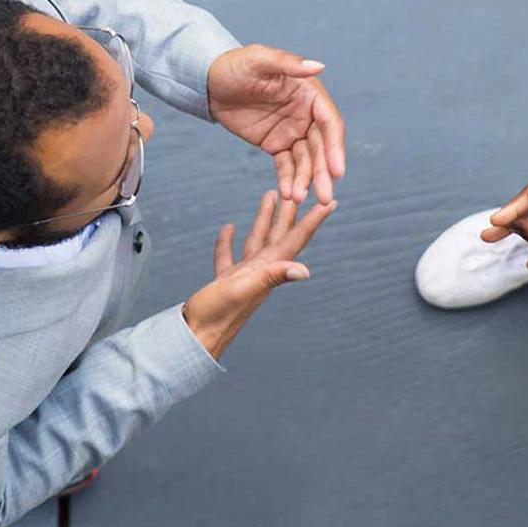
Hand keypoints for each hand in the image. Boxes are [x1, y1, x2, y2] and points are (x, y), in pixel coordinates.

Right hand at [183, 191, 336, 359]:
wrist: (198, 337)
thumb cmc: (220, 314)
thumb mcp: (245, 289)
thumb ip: (272, 277)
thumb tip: (305, 271)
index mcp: (269, 269)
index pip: (296, 239)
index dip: (313, 220)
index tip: (329, 201)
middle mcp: (261, 271)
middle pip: (280, 234)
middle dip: (291, 212)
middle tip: (302, 189)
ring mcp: (244, 276)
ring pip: (257, 239)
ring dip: (264, 219)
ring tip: (269, 196)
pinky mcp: (226, 281)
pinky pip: (229, 255)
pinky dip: (229, 240)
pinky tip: (228, 227)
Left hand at [207, 45, 346, 204]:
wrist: (208, 82)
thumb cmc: (234, 65)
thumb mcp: (258, 60)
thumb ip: (288, 64)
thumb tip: (319, 66)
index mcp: (309, 93)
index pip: (330, 123)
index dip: (335, 147)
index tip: (337, 171)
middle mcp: (306, 114)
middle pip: (321, 148)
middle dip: (323, 173)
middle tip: (324, 198)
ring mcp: (292, 131)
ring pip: (305, 161)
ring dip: (304, 181)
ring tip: (296, 199)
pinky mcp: (276, 144)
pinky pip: (286, 166)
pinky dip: (288, 180)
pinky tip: (287, 195)